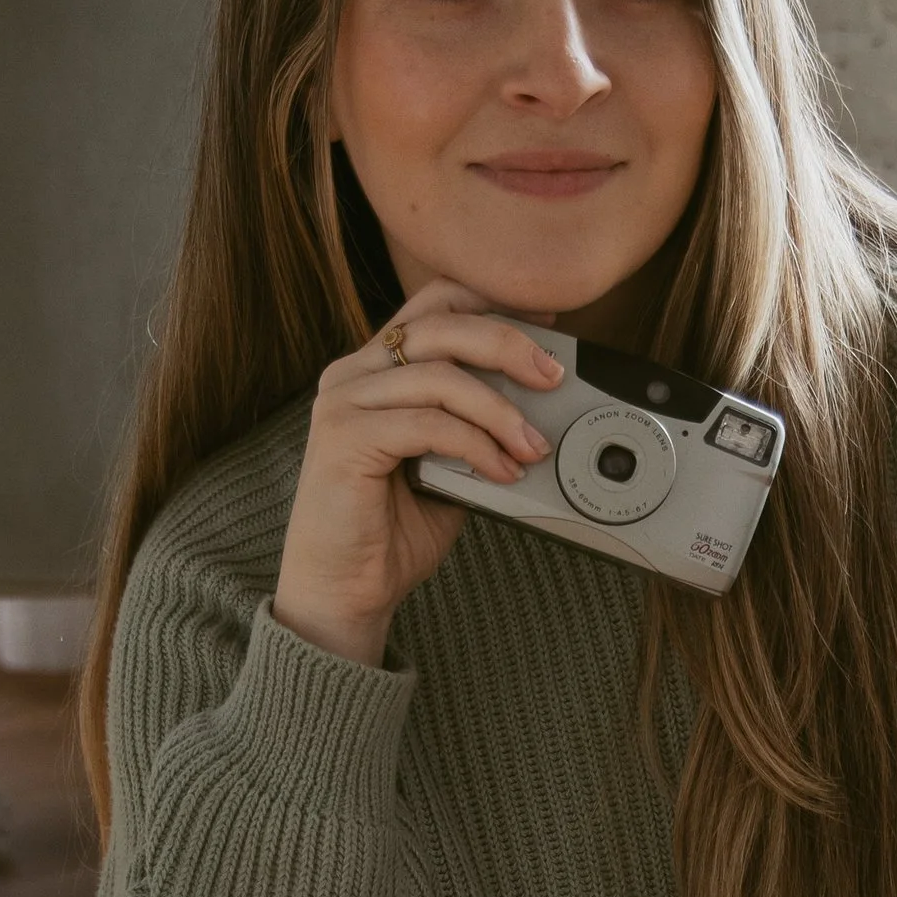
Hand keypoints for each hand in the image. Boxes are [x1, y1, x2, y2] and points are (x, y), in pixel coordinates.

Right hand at [272, 280, 562, 664]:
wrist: (344, 592)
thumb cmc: (391, 533)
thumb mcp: (449, 465)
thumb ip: (476, 427)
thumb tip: (541, 408)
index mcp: (375, 368)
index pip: (434, 304)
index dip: (492, 305)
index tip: (547, 326)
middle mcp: (352, 373)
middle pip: (440, 325)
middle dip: (507, 344)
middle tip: (553, 378)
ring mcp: (343, 402)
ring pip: (440, 375)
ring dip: (499, 410)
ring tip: (533, 446)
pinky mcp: (344, 438)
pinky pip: (429, 423)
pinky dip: (475, 445)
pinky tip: (501, 472)